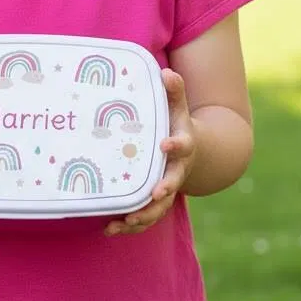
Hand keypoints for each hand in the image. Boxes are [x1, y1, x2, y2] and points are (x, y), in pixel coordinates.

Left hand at [105, 68, 196, 236]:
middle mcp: (176, 171)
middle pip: (172, 183)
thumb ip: (174, 90)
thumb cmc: (176, 125)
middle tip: (154, 194)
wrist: (191, 152)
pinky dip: (130, 225)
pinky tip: (109, 228)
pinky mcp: (155, 201)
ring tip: (125, 221)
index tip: (165, 143)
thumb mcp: (178, 106)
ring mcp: (166, 188)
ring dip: (143, 215)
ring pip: (158, 208)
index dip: (175, 145)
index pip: (183, 145)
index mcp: (182, 146)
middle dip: (163, 190)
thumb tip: (166, 72)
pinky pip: (144, 216)